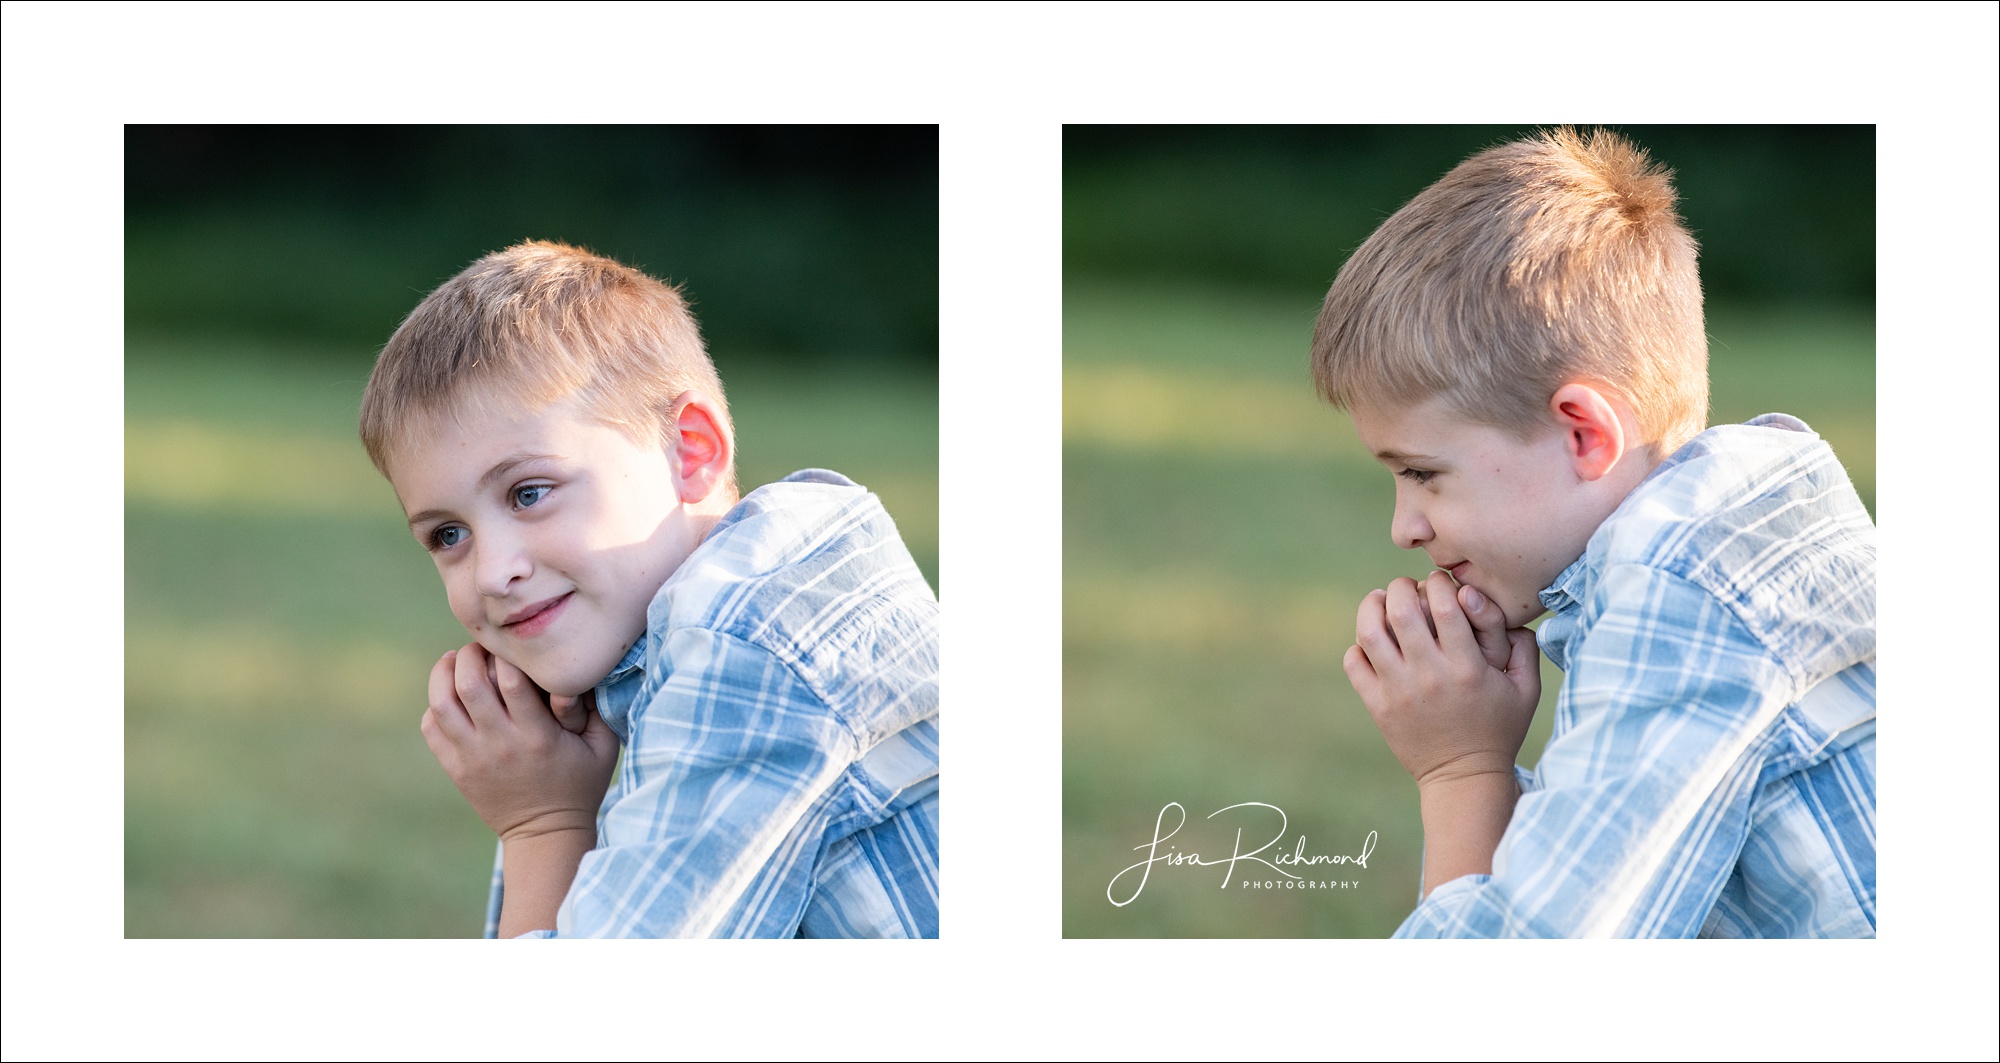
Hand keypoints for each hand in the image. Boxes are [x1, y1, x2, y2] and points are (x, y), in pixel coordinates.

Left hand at [420, 642, 619, 843]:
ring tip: (456, 661)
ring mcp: (473, 758)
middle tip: (481, 647)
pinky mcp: (456, 769)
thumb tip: (579, 668)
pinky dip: (435, 705)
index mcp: (538, 736)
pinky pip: (431, 728)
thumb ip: (597, 706)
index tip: (513, 645)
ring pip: (441, 703)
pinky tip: (451, 696)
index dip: (507, 652)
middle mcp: (501, 744)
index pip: (511, 679)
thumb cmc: (580, 784)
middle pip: (469, 683)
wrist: (546, 834)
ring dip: (444, 673)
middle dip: (471, 655)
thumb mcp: (603, 747)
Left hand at [1344, 571, 1540, 786]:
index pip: (1446, 606)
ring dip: (1371, 607)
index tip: (1440, 583)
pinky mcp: (1378, 706)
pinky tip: (1372, 641)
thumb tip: (1512, 612)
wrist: (1464, 777)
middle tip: (1407, 587)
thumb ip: (1525, 647)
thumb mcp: (1526, 690)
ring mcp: (1399, 691)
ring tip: (1379, 600)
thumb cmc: (1499, 729)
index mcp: (1467, 668)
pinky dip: (1357, 645)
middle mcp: (1430, 676)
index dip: (1439, 583)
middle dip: (1401, 586)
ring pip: (1370, 633)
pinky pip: (1354, 664)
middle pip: (1402, 611)